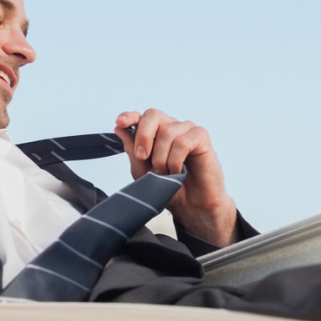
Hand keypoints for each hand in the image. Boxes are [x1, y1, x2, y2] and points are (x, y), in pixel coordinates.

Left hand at [115, 108, 238, 247]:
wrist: (191, 205)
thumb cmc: (170, 188)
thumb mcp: (143, 172)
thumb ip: (133, 151)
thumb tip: (119, 129)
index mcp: (156, 132)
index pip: (141, 116)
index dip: (130, 116)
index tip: (120, 123)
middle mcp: (172, 126)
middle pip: (153, 115)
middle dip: (143, 135)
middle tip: (142, 157)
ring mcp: (187, 130)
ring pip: (167, 131)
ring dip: (161, 157)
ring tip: (164, 174)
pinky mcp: (201, 137)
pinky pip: (182, 142)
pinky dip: (175, 160)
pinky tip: (177, 171)